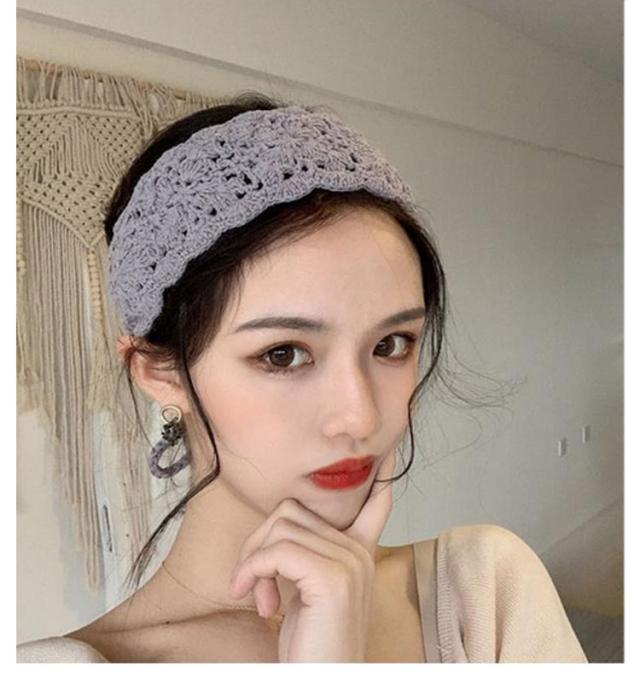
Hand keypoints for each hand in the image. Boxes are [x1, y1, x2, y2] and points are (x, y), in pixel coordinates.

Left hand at [228, 449, 395, 661]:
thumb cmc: (311, 644)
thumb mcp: (309, 590)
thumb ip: (308, 553)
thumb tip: (284, 521)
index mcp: (359, 552)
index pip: (377, 503)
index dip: (381, 474)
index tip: (385, 450)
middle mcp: (359, 552)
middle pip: (292, 510)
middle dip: (260, 542)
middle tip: (255, 582)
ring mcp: (350, 562)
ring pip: (280, 526)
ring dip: (254, 561)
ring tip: (260, 595)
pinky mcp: (333, 577)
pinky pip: (276, 551)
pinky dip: (254, 571)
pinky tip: (257, 599)